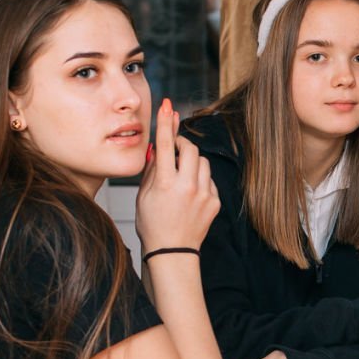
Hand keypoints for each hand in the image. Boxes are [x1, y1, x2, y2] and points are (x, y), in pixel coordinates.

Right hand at [136, 98, 218, 252]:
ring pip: (202, 162)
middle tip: (174, 147)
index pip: (165, 146)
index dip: (166, 123)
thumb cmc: (153, 225)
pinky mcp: (215, 201)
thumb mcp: (143, 196)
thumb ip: (152, 169)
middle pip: (190, 149)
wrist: (173, 252)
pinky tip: (189, 192)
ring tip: (180, 174)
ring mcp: (204, 194)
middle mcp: (187, 187)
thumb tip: (156, 148)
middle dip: (182, 143)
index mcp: (165, 184)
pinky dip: (200, 178)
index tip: (167, 106)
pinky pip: (209, 179)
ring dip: (192, 161)